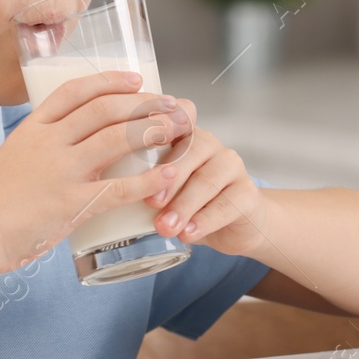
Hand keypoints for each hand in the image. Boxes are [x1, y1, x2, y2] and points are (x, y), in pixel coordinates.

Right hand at [0, 70, 191, 273]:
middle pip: (105, 109)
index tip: (137, 80)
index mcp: (33, 128)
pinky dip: (148, 179)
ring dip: (153, 131)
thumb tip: (76, 141)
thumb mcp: (13, 156)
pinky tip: (167, 175)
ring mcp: (61, 171)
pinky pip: (118, 187)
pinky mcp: (71, 204)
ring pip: (116, 138)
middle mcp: (49, 142)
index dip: (110, 81)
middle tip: (171, 105)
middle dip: (145, 103)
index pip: (75, 90)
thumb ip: (43, 145)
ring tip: (177, 130)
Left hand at [142, 111, 267, 257]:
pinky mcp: (249, 193)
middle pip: (192, 150)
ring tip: (165, 228)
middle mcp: (211, 145)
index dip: (157, 135)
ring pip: (209, 180)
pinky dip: (206, 220)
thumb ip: (143, 184)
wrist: (234, 226)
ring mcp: (233, 167)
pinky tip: (189, 233)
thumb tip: (109, 196)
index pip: (172, 124)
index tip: (135, 160)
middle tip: (150, 203)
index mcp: (184, 137)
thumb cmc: (189, 204)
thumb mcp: (163, 191)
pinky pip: (228, 204)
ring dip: (185, 204)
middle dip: (169, 177)